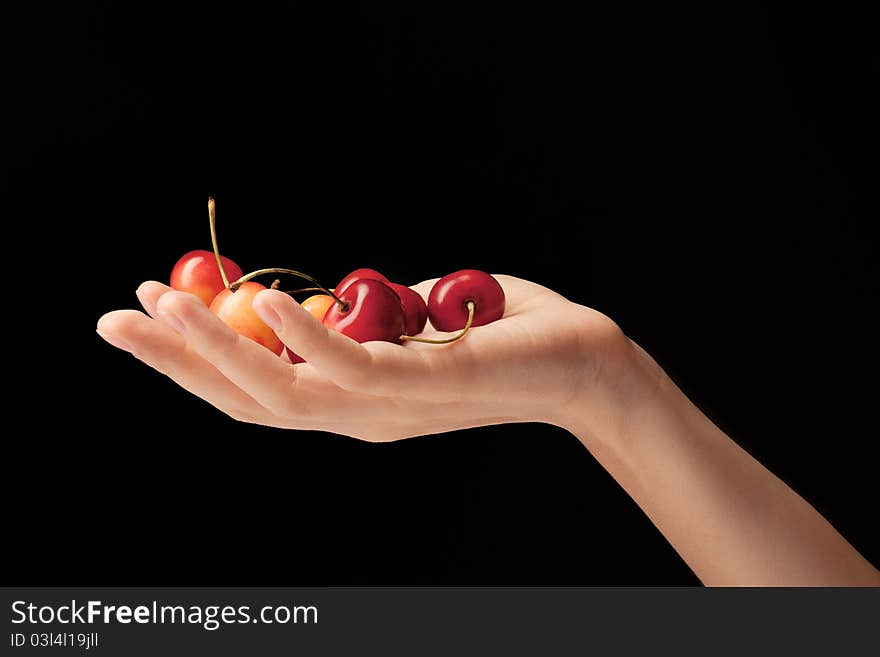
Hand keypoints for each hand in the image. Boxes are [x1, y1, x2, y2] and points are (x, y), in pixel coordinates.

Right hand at [96, 275, 633, 440]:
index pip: (257, 393)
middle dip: (176, 363)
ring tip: (166, 302)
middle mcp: (360, 418)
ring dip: (218, 347)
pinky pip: (351, 367)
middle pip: (249, 403)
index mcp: (353, 402)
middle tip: (115, 318)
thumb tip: (321, 291)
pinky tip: (261, 296)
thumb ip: (364, 313)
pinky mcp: (426, 386)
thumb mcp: (415, 319)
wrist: (587, 363)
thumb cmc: (503, 333)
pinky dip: (300, 335)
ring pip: (284, 393)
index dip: (196, 360)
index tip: (151, 310)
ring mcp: (389, 409)